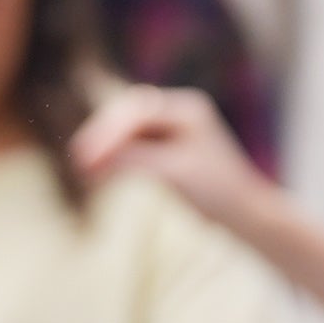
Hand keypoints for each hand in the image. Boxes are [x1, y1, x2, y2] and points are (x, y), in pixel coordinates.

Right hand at [74, 84, 265, 230]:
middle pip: (127, 116)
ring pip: (126, 132)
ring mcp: (171, 130)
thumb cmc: (218, 191)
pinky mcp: (165, 149)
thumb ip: (136, 159)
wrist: (244, 213)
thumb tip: (93, 159)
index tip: (86, 155)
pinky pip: (131, 147)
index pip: (137, 110)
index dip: (108, 131)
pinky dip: (114, 159)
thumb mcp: (175, 172)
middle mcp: (178, 112)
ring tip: (83, 169)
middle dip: (102, 137)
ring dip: (104, 148)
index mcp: (187, 109)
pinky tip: (97, 174)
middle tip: (79, 161)